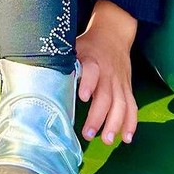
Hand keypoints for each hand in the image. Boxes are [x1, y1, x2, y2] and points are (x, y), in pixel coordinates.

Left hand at [74, 0, 137, 144]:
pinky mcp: (127, 87)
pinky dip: (131, 122)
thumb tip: (42, 76)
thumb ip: (63, 62)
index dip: (88, 83)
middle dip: (98, 116)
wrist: (113, 34)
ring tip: (106, 140)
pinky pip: (132, 106)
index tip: (82, 96)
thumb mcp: (73, 46)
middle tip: (87, 133)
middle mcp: (107, 73)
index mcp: (92, 60)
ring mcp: (119, 82)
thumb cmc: (88, 44)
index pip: (91, 71)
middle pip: (105, 96)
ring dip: (115, 124)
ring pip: (121, 104)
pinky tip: (126, 137)